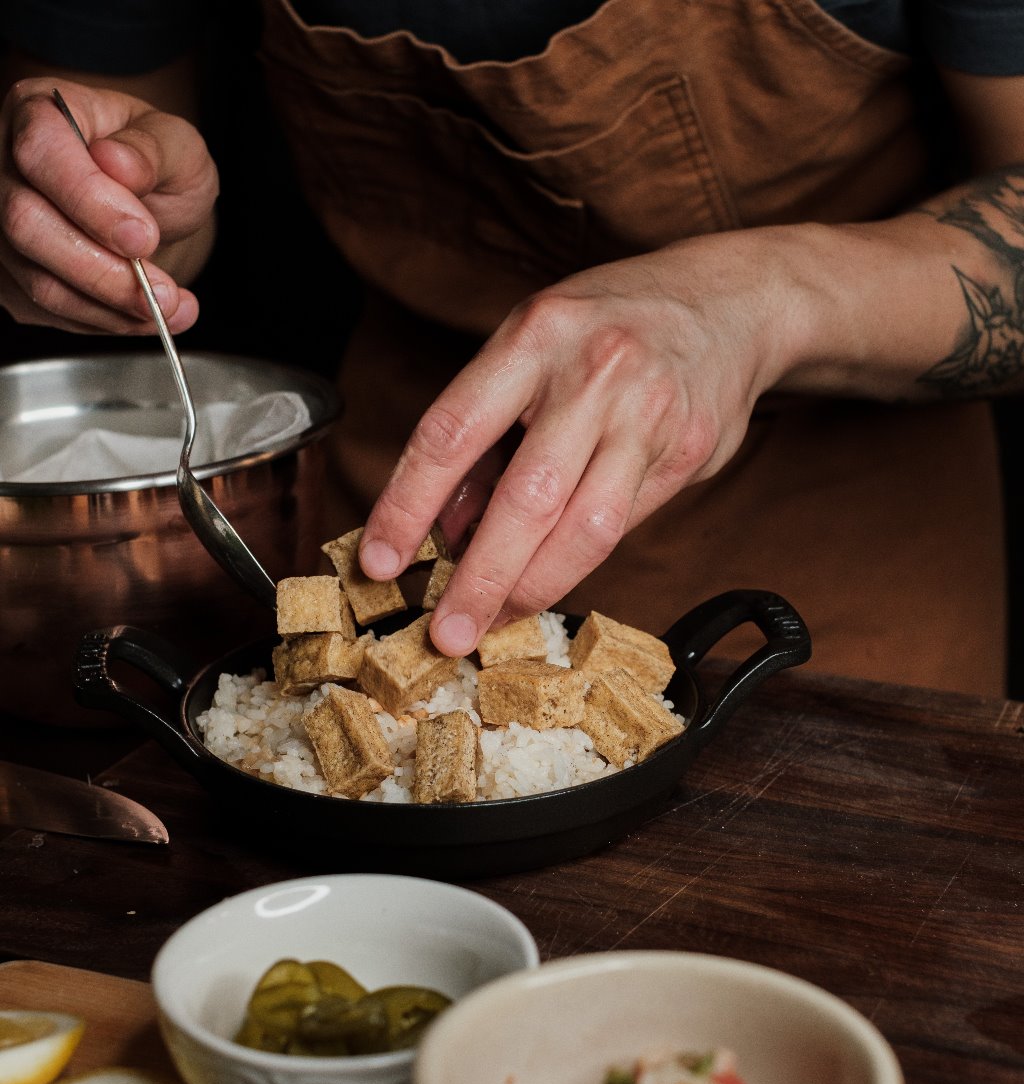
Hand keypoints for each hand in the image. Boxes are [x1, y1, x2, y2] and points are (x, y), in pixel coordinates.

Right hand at [0, 77, 217, 333]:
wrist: (151, 208)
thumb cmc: (156, 166)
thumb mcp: (177, 144)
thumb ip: (153, 151)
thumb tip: (118, 164)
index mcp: (38, 112)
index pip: (40, 152)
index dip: (89, 200)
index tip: (144, 235)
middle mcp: (4, 165)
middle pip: (25, 224)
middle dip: (103, 270)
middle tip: (163, 291)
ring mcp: (0, 225)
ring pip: (36, 280)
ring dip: (111, 307)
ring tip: (170, 308)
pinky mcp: (12, 276)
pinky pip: (48, 313)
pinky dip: (104, 322)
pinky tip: (142, 314)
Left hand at [360, 236, 790, 654]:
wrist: (730, 301)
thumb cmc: (611, 326)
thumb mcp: (533, 348)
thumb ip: (490, 434)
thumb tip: (449, 531)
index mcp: (533, 337)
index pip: (451, 433)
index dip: (407, 505)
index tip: (380, 561)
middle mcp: (593, 372)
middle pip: (525, 498)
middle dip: (480, 578)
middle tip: (447, 633)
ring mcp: (648, 414)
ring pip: (584, 528)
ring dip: (533, 587)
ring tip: (497, 620)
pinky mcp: (687, 451)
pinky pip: (624, 525)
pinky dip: (578, 561)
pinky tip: (551, 577)